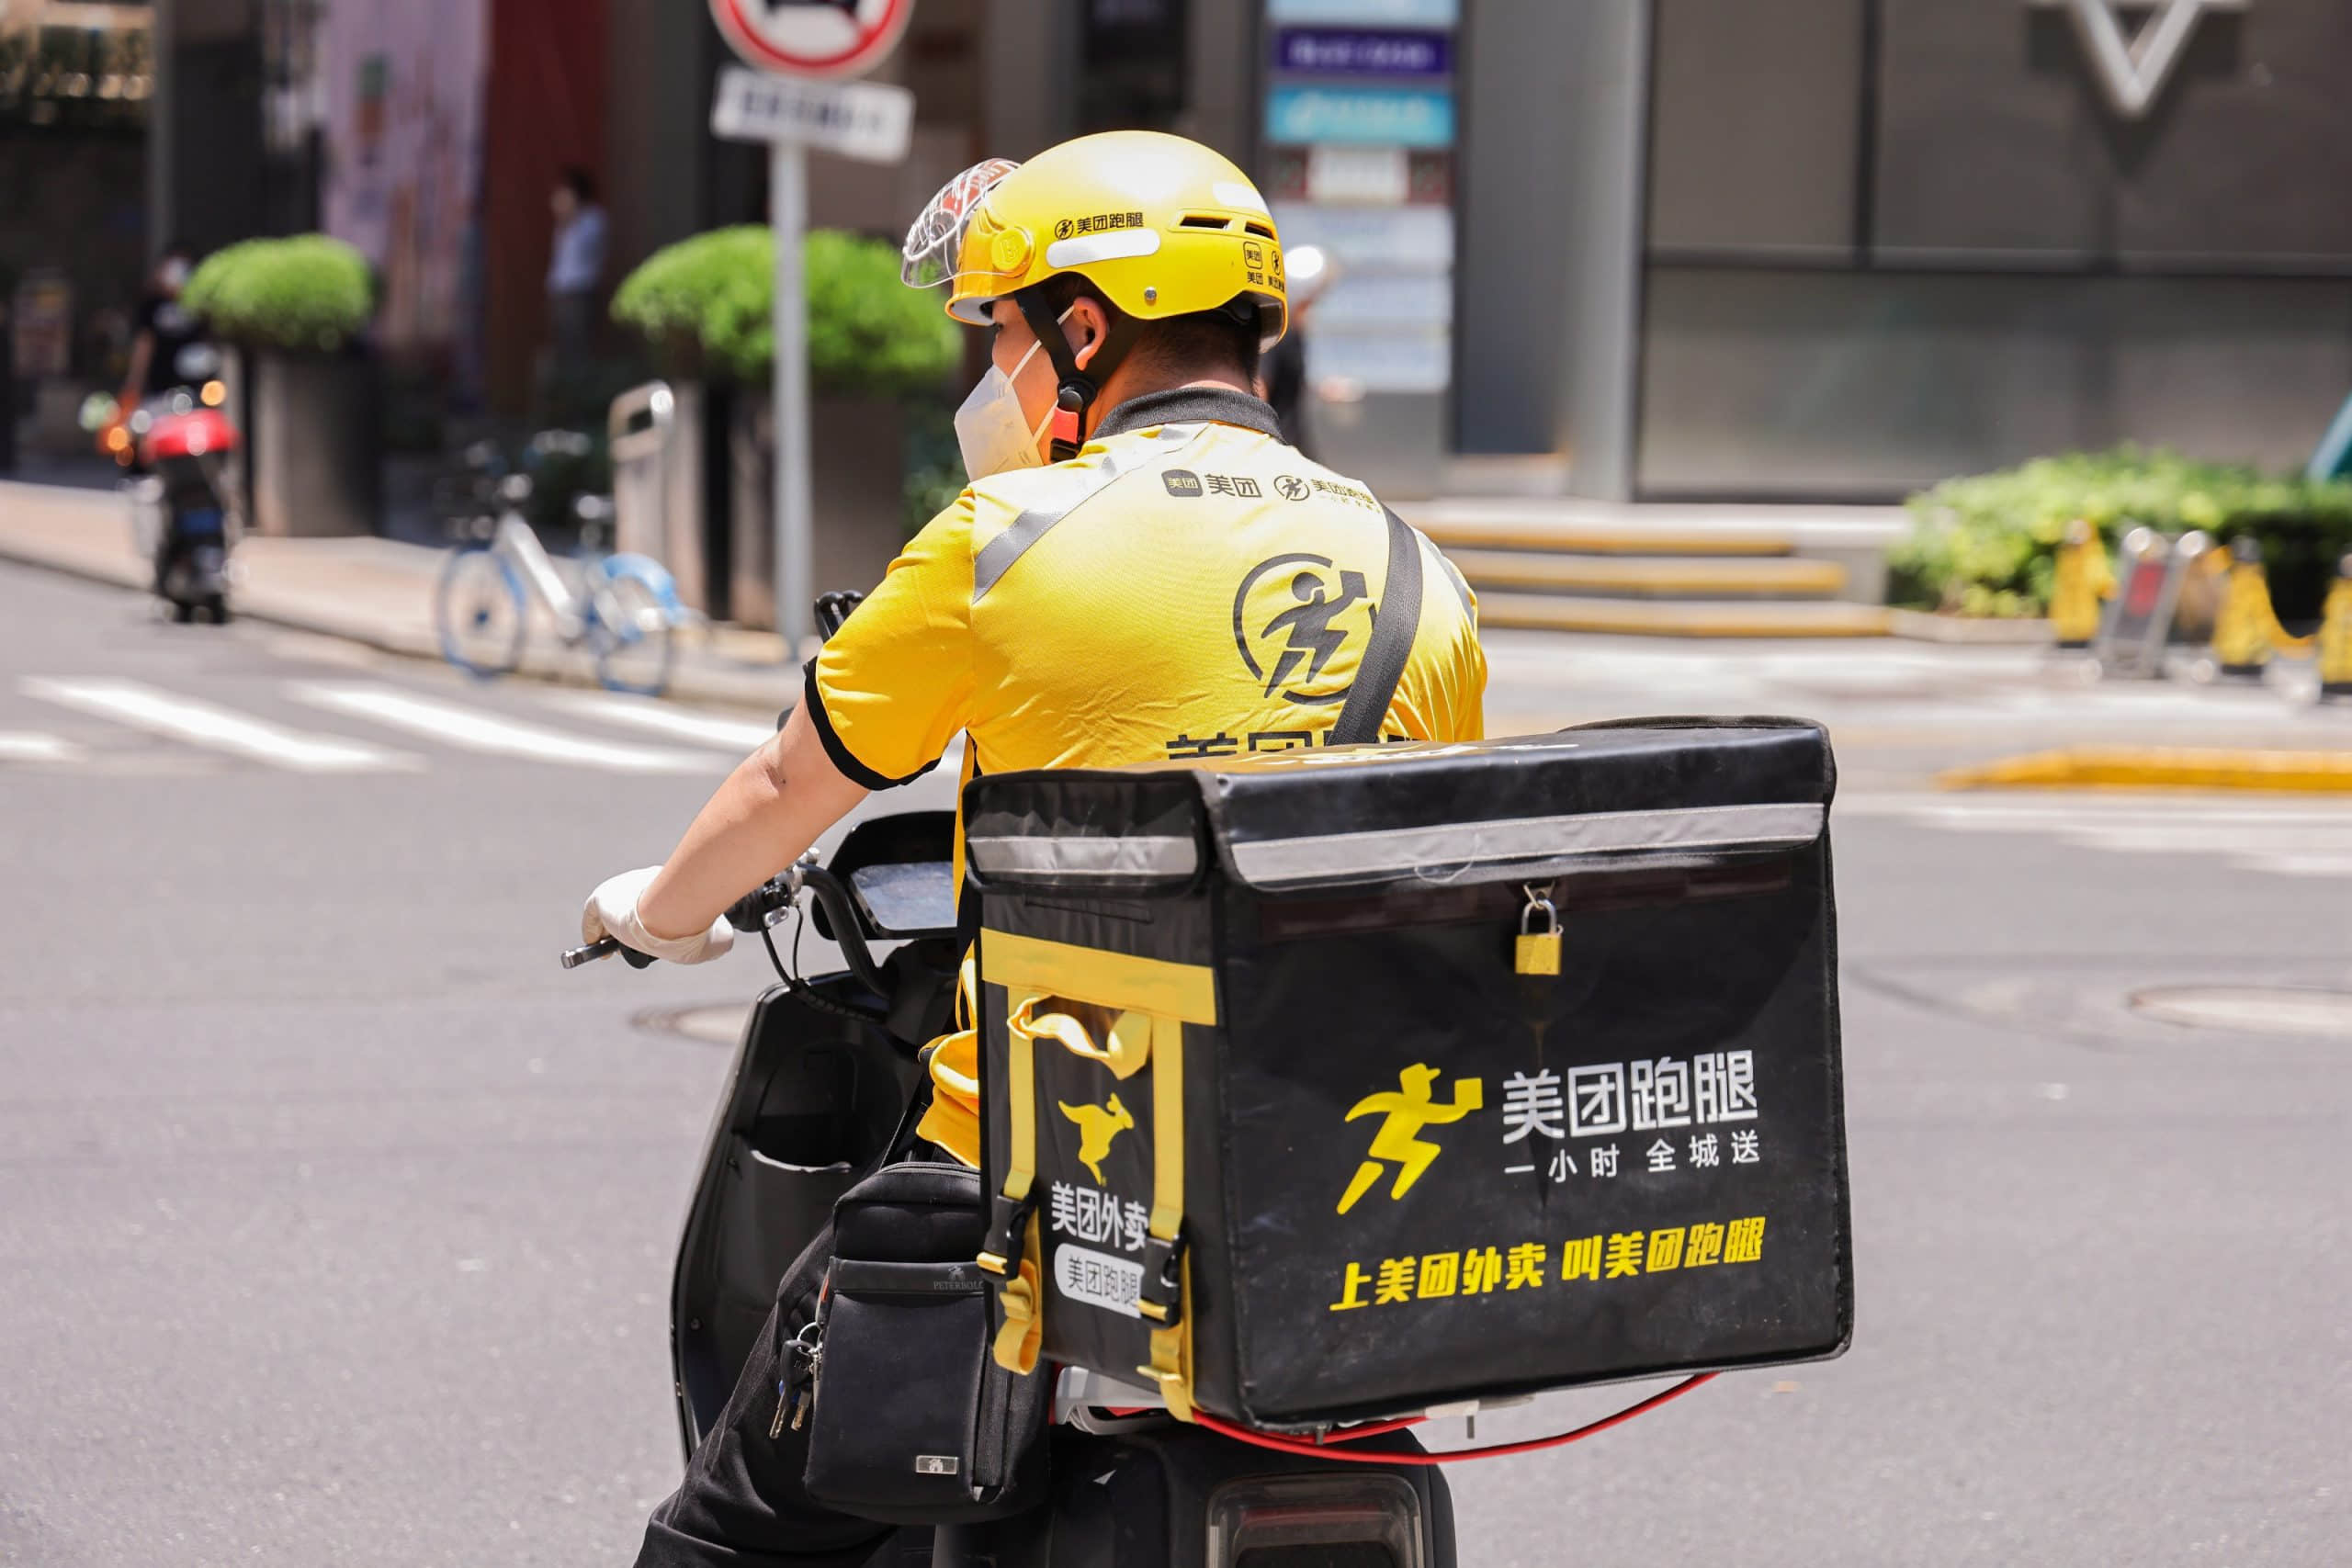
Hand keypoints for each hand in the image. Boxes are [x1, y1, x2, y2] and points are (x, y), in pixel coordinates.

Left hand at [582, 866, 734, 964]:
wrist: (677, 908)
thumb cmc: (697, 920)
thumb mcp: (716, 932)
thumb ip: (716, 935)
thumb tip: (722, 943)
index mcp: (666, 884)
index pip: (653, 902)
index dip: (650, 921)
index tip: (652, 939)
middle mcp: (641, 882)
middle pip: (629, 907)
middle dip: (628, 928)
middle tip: (631, 946)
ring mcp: (620, 888)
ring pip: (610, 912)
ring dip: (609, 931)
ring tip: (610, 951)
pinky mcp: (602, 898)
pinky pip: (591, 917)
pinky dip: (592, 933)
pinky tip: (597, 947)